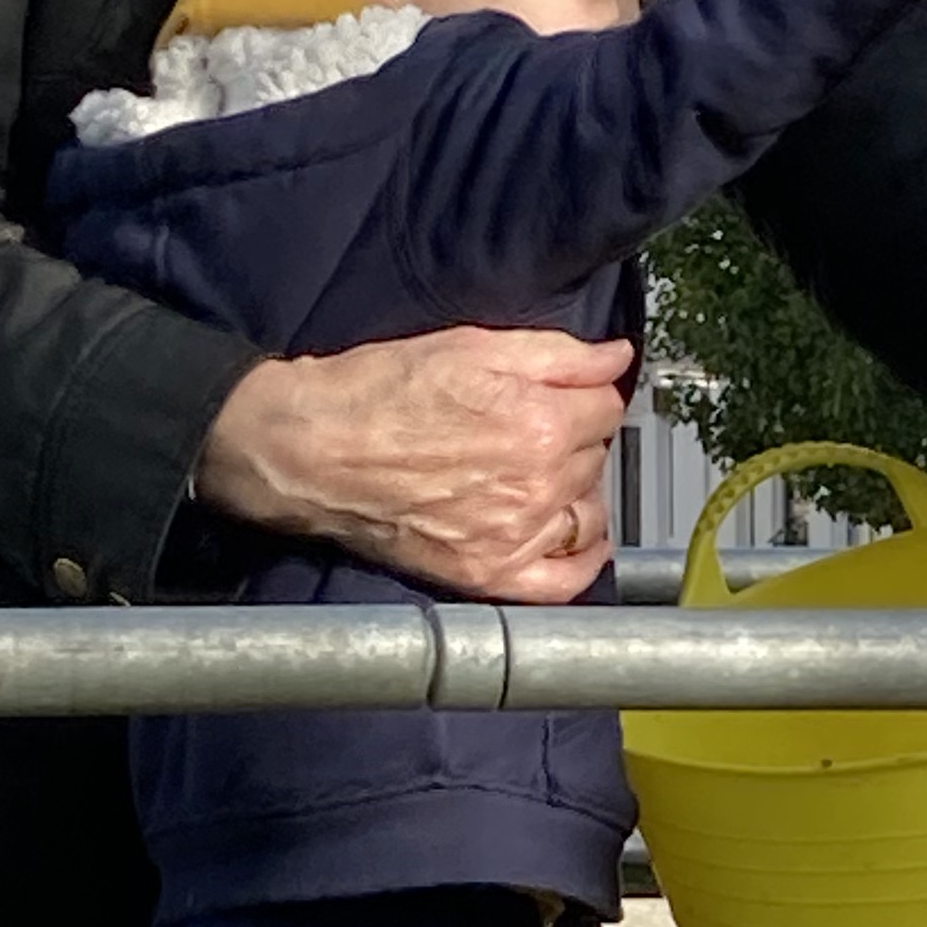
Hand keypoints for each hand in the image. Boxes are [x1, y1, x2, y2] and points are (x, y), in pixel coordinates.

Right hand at [197, 326, 632, 603]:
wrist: (309, 449)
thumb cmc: (378, 392)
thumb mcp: (470, 346)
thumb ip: (557, 354)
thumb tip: (616, 358)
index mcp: (541, 423)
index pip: (606, 407)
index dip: (584, 395)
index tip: (563, 394)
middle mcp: (537, 485)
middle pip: (596, 457)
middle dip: (574, 438)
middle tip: (533, 427)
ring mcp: (514, 536)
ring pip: (586, 512)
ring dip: (575, 492)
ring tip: (539, 475)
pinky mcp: (487, 574)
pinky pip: (564, 580)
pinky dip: (580, 560)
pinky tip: (574, 538)